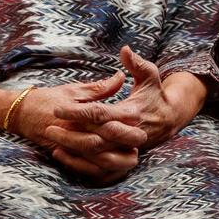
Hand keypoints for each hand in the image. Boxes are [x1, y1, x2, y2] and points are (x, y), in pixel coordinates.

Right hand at [15, 70, 145, 183]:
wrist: (21, 114)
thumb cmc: (48, 99)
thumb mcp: (73, 90)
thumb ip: (98, 88)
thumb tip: (120, 77)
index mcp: (77, 111)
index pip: (104, 115)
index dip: (122, 116)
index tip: (138, 114)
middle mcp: (74, 130)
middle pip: (104, 138)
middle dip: (125, 139)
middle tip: (142, 137)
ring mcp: (70, 145)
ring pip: (97, 157)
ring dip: (117, 158)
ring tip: (133, 155)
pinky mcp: (66, 156)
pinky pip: (86, 169)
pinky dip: (102, 170)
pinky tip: (115, 166)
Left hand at [50, 45, 199, 150]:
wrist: (168, 119)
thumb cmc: (155, 94)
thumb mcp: (150, 75)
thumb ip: (136, 63)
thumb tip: (124, 49)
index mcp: (130, 114)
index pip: (98, 114)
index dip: (77, 111)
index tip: (57, 107)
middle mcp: (127, 135)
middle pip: (93, 138)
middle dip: (70, 133)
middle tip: (49, 125)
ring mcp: (126, 151)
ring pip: (94, 157)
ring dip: (72, 150)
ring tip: (51, 139)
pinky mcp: (122, 161)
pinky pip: (99, 169)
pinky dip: (80, 164)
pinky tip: (62, 154)